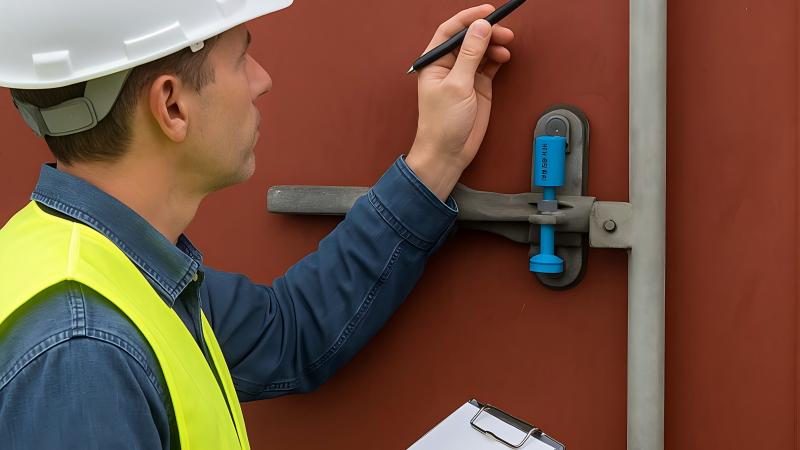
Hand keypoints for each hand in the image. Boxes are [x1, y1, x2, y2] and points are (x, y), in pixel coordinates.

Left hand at [405, 4, 514, 200]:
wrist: (448, 152)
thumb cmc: (441, 124)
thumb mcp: (457, 85)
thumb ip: (469, 55)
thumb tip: (480, 28)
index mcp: (433, 62)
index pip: (450, 30)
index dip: (469, 18)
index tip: (488, 12)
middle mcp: (448, 66)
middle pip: (469, 38)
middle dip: (487, 31)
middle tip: (503, 31)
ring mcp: (464, 75)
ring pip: (481, 49)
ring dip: (495, 44)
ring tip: (506, 45)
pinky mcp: (477, 86)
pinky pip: (489, 64)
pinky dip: (498, 58)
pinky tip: (504, 56)